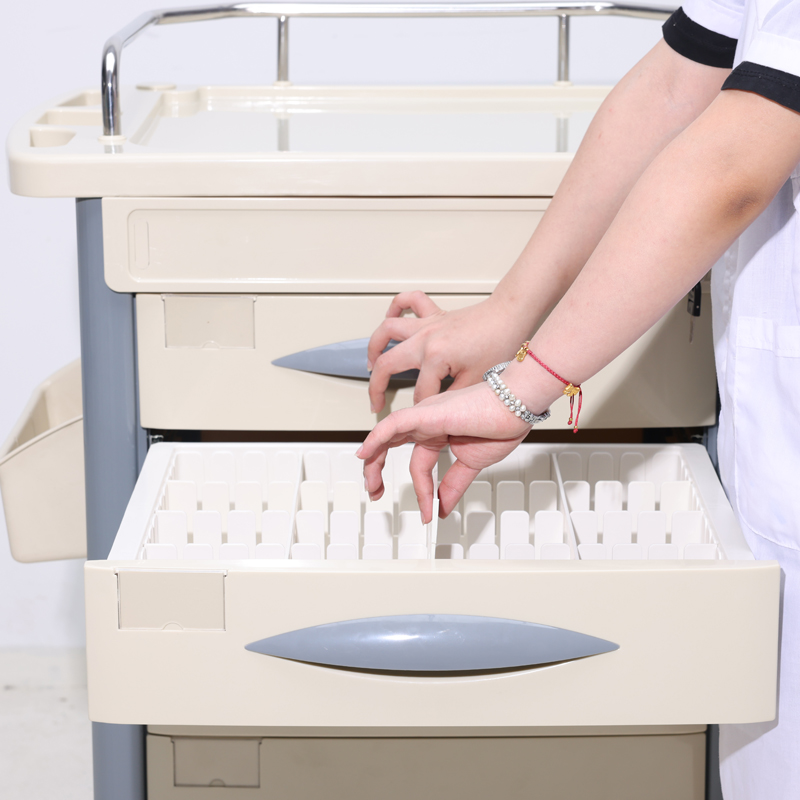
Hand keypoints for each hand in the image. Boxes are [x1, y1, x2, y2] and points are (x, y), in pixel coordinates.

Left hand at [357, 382, 532, 522]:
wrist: (518, 404)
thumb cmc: (503, 421)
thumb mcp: (473, 463)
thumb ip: (454, 484)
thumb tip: (443, 507)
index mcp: (439, 432)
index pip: (419, 466)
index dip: (421, 492)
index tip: (428, 514)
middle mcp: (428, 423)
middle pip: (392, 445)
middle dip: (378, 470)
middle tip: (375, 493)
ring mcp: (426, 416)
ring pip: (387, 436)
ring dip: (374, 461)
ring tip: (370, 484)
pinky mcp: (427, 412)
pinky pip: (393, 424)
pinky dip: (376, 438)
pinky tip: (365, 452)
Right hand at [366, 292, 527, 412]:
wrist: (511, 316)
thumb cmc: (499, 343)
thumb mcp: (476, 382)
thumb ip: (452, 399)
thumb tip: (438, 413)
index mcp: (436, 357)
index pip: (420, 394)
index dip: (421, 411)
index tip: (423, 421)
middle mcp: (425, 338)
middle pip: (387, 364)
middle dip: (376, 387)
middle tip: (375, 403)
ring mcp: (427, 324)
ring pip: (387, 329)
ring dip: (374, 346)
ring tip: (370, 363)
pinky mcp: (434, 314)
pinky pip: (408, 302)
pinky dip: (396, 307)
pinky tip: (391, 319)